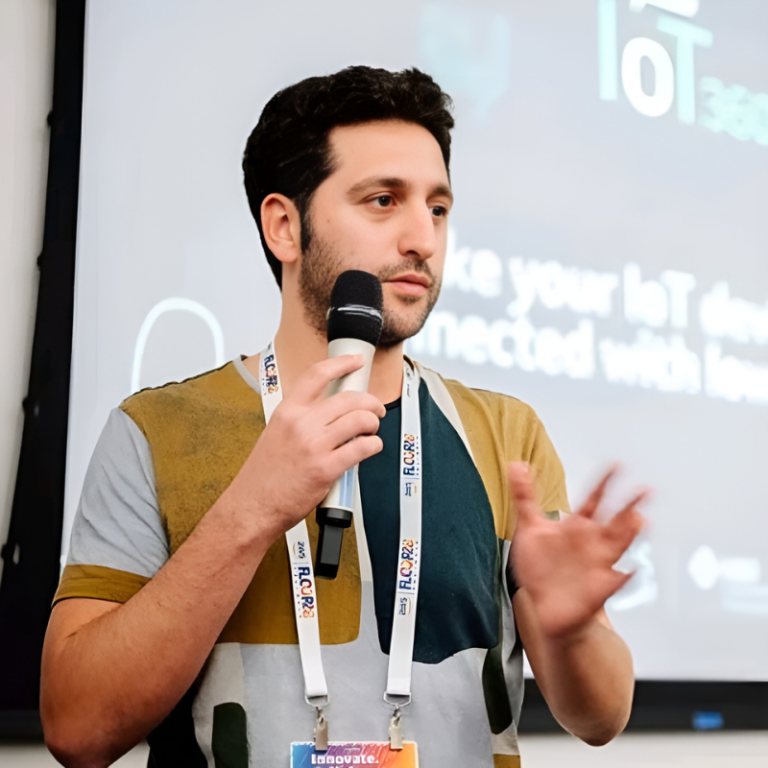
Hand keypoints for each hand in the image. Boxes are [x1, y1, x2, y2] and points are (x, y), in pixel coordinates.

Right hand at [223, 355, 385, 539]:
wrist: (253, 506)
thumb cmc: (263, 475)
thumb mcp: (276, 433)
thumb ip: (301, 419)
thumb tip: (330, 411)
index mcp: (287, 411)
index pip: (317, 374)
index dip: (342, 363)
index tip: (356, 361)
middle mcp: (301, 424)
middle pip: (348, 398)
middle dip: (370, 401)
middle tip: (375, 408)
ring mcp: (314, 445)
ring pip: (360, 420)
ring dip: (373, 423)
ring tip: (372, 429)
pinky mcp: (326, 468)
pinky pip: (362, 448)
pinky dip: (373, 445)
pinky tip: (371, 447)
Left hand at [508, 463, 647, 638]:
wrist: (544, 609)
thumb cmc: (541, 569)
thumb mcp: (530, 528)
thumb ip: (525, 497)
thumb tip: (516, 466)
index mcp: (577, 526)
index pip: (593, 499)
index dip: (604, 483)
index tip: (615, 466)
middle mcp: (592, 542)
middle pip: (616, 519)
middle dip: (630, 505)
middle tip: (644, 491)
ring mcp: (599, 563)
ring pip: (621, 544)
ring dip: (632, 534)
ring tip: (641, 521)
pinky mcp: (600, 586)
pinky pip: (618, 579)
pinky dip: (627, 574)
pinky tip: (633, 568)